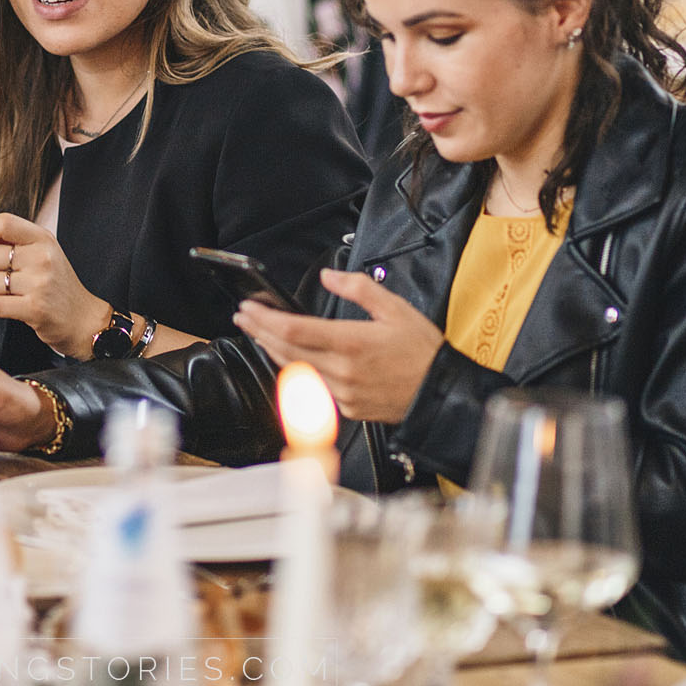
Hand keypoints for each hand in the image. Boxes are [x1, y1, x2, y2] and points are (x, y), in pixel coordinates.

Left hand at [0, 213, 108, 358]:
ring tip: (1, 295)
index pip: (5, 223)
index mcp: (43, 239)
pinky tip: (6, 307)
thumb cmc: (57, 286)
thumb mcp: (43, 255)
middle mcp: (42, 257)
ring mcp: (39, 283)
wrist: (83, 319)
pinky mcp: (35, 308)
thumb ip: (15, 244)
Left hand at [232, 269, 443, 422]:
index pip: (295, 330)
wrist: (441, 394)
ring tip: (260, 333)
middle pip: (287, 350)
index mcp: (352, 343)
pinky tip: (289, 358)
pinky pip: (313, 386)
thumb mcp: (396, 308)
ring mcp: (342, 393)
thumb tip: (328, 276)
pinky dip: (297, 369)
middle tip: (244, 317)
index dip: (266, 319)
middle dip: (260, 331)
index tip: (249, 308)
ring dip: (274, 350)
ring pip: (296, 370)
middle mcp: (342, 371)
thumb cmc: (423, 352)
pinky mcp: (347, 408)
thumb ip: (358, 288)